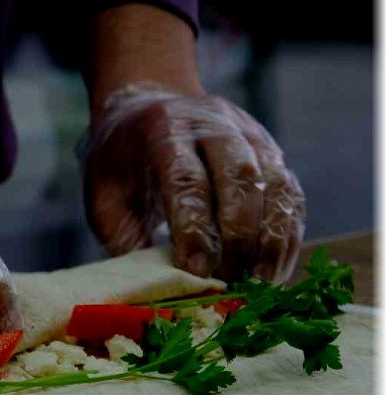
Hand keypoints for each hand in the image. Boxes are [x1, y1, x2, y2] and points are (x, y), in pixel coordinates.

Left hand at [84, 83, 304, 282]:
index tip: (197, 272)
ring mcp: (249, 133)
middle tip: (232, 283)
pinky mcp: (271, 150)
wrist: (145, 109)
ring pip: (276, 185)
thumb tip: (155, 285)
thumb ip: (124, 236)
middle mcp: (213, 124)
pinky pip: (290, 194)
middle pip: (240, 179)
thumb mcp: (104, 196)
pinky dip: (287, 234)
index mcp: (164, 130)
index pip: (188, 180)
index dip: (195, 229)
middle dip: (239, 238)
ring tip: (261, 283)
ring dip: (273, 240)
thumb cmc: (120, 163)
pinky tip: (275, 267)